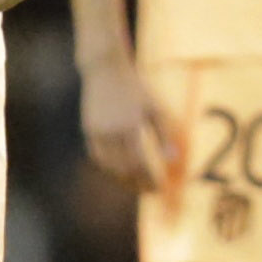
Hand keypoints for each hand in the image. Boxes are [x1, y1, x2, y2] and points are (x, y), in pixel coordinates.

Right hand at [79, 52, 174, 188]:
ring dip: (122, 179)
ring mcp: (97, 132)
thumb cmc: (136, 88)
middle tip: (150, 191)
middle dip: (137, 183)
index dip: (149, 180)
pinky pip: (98, 157)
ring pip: (109, 166)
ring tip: (137, 184)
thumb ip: (164, 134)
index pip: (140, 164)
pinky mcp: (88, 130)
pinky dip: (109, 167)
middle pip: (124, 169)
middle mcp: (111, 132)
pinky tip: (121, 170)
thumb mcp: (155, 108)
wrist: (106, 70)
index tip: (160, 189)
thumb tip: (173, 159)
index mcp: (130, 127)